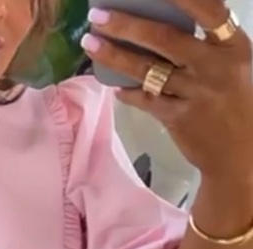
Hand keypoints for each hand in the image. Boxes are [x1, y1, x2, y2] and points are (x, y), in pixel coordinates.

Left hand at [83, 0, 252, 185]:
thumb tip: (166, 19)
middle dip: (125, 24)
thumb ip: (209, 42)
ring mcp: (195, 93)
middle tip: (96, 16)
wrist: (240, 153)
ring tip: (90, 45)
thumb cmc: (235, 102)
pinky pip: (146, 100)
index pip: (208, 9)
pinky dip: (128, 92)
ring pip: (147, 70)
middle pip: (163, 38)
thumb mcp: (233, 64)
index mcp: (232, 45)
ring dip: (114, 56)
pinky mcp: (179, 118)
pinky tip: (114, 85)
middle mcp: (214, 65)